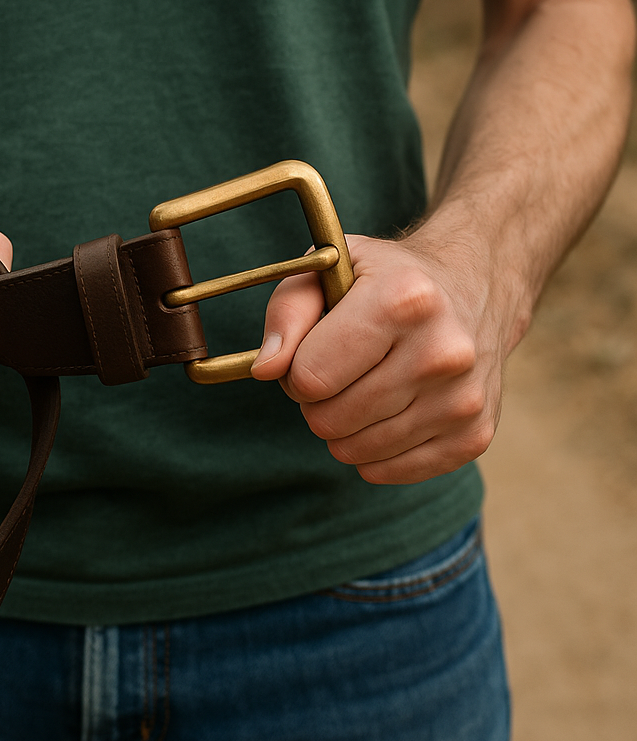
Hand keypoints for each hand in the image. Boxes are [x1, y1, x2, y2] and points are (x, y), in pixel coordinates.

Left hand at [250, 233, 514, 483]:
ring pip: (356, 451)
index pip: (310, 377)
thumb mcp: (331, 269)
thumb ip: (287, 312)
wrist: (475, 288)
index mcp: (404, 300)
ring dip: (344, 426)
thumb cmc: (386, 280)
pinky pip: (390, 471)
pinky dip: (374, 450)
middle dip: (317, 401)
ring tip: (365, 385)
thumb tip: (265, 369)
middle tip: (340, 370)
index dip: (295, 371)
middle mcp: (443, 352)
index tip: (313, 351)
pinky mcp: (475, 436)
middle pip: (329, 420)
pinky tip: (390, 410)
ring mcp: (464, 399)